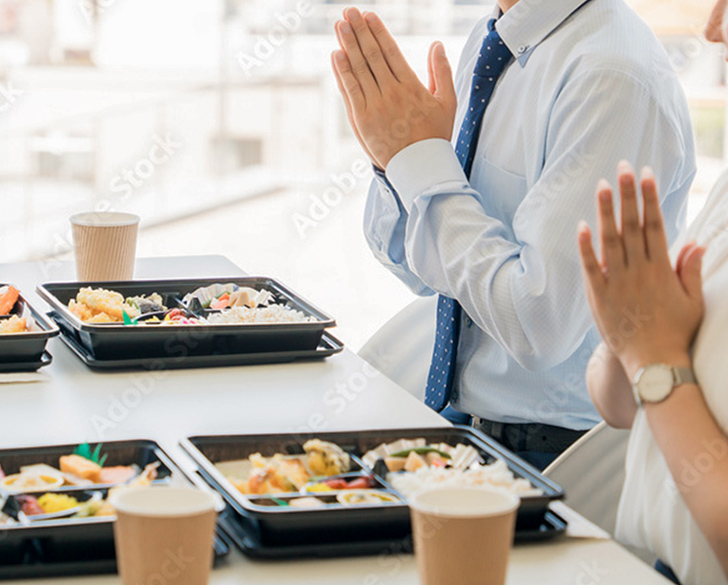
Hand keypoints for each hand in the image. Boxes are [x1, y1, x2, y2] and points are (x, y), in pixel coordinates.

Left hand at [331, 8, 456, 168]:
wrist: (420, 167)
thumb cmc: (435, 135)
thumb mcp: (447, 102)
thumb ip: (441, 71)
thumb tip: (437, 44)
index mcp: (411, 86)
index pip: (390, 52)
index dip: (378, 32)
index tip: (369, 16)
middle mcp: (392, 92)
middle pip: (372, 55)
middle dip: (359, 31)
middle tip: (349, 12)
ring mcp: (375, 106)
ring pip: (359, 69)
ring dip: (348, 45)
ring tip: (340, 25)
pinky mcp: (363, 120)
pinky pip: (350, 91)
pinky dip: (342, 72)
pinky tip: (337, 55)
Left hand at [578, 161, 705, 380]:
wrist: (653, 364)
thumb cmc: (675, 333)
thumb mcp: (692, 301)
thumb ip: (689, 271)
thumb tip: (694, 243)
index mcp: (662, 269)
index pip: (655, 224)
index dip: (650, 198)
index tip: (646, 174)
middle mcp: (639, 271)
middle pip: (632, 225)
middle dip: (628, 194)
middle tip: (623, 166)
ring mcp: (618, 283)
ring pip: (611, 241)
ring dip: (606, 212)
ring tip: (602, 185)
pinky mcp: (599, 297)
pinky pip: (591, 268)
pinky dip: (586, 248)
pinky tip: (581, 226)